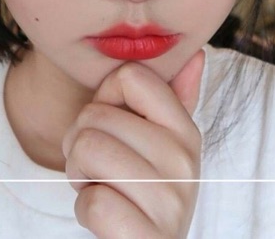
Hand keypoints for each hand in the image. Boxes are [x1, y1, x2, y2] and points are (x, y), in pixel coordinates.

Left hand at [62, 50, 205, 238]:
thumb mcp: (161, 143)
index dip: (105, 97)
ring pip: (87, 150)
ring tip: (102, 186)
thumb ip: (175, 98)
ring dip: (79, 174)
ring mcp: (171, 201)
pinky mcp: (149, 238)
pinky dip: (87, 211)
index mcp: (185, 130)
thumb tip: (196, 54)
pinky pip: (92, 203)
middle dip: (80, 143)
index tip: (114, 126)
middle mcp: (185, 160)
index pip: (129, 76)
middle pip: (94, 115)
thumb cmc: (142, 187)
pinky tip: (108, 216)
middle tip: (100, 167)